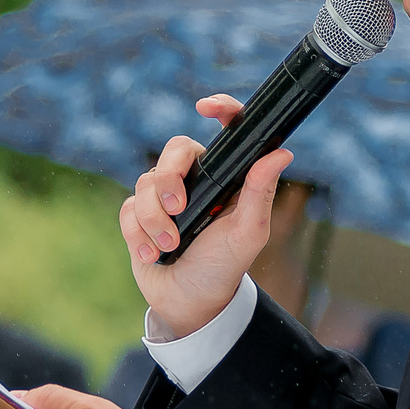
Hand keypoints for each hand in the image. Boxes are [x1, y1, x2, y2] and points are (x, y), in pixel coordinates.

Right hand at [120, 95, 293, 338]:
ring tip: (170, 247)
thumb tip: (282, 153)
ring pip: (146, 183)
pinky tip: (151, 254)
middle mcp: (195, 180)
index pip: (226, 132)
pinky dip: (138, 233)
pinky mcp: (138, 216)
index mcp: (227, 177)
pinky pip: (127, 209)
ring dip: (155, 219)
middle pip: (173, 150)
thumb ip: (260, 192)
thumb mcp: (248, 232)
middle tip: (179, 208)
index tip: (205, 106)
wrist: (191, 302)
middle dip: (169, 179)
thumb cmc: (225, 266)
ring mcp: (164, 196)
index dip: (221, 109)